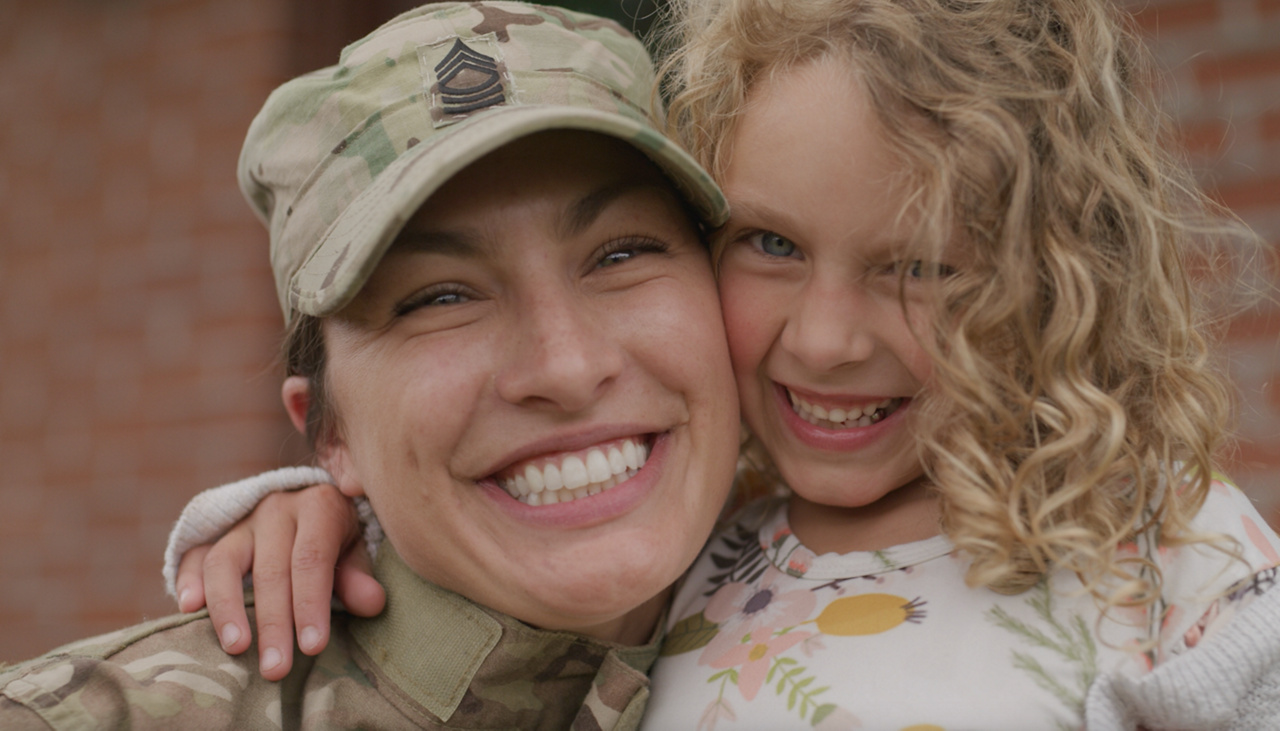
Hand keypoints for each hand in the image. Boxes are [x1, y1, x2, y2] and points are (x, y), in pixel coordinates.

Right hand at [174, 483, 386, 680]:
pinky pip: (195, 555)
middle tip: (276, 667)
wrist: (308, 501)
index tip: (313, 646)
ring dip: (227, 608)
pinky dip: (189, 580)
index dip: (310, 603)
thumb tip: (372, 604)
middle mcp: (276, 510)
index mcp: (318, 507)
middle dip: (274, 622)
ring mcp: (241, 522)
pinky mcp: (214, 535)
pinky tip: (190, 609)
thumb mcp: (355, 549)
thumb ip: (358, 576)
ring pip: (224, 561)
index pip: (311, 559)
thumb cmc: (335, 536)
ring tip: (236, 647)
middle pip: (270, 569)